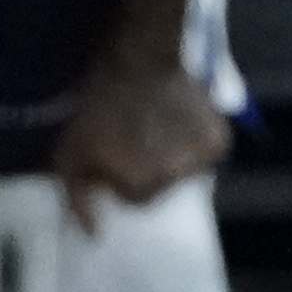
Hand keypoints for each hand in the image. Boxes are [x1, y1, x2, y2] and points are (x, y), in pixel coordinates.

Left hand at [53, 63, 229, 229]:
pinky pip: (206, 154)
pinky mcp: (220, 138)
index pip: (132, 198)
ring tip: (159, 125)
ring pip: (184, 173)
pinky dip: (195, 143)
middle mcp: (177, 180)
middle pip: (161, 188)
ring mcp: (203, 159)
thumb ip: (77, 199)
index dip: (121, 174)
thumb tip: (95, 235)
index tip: (116, 149)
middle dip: (148, 168)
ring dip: (172, 156)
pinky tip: (180, 121)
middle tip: (138, 135)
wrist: (140, 56)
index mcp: (141, 188)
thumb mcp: (70, 153)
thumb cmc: (99, 106)